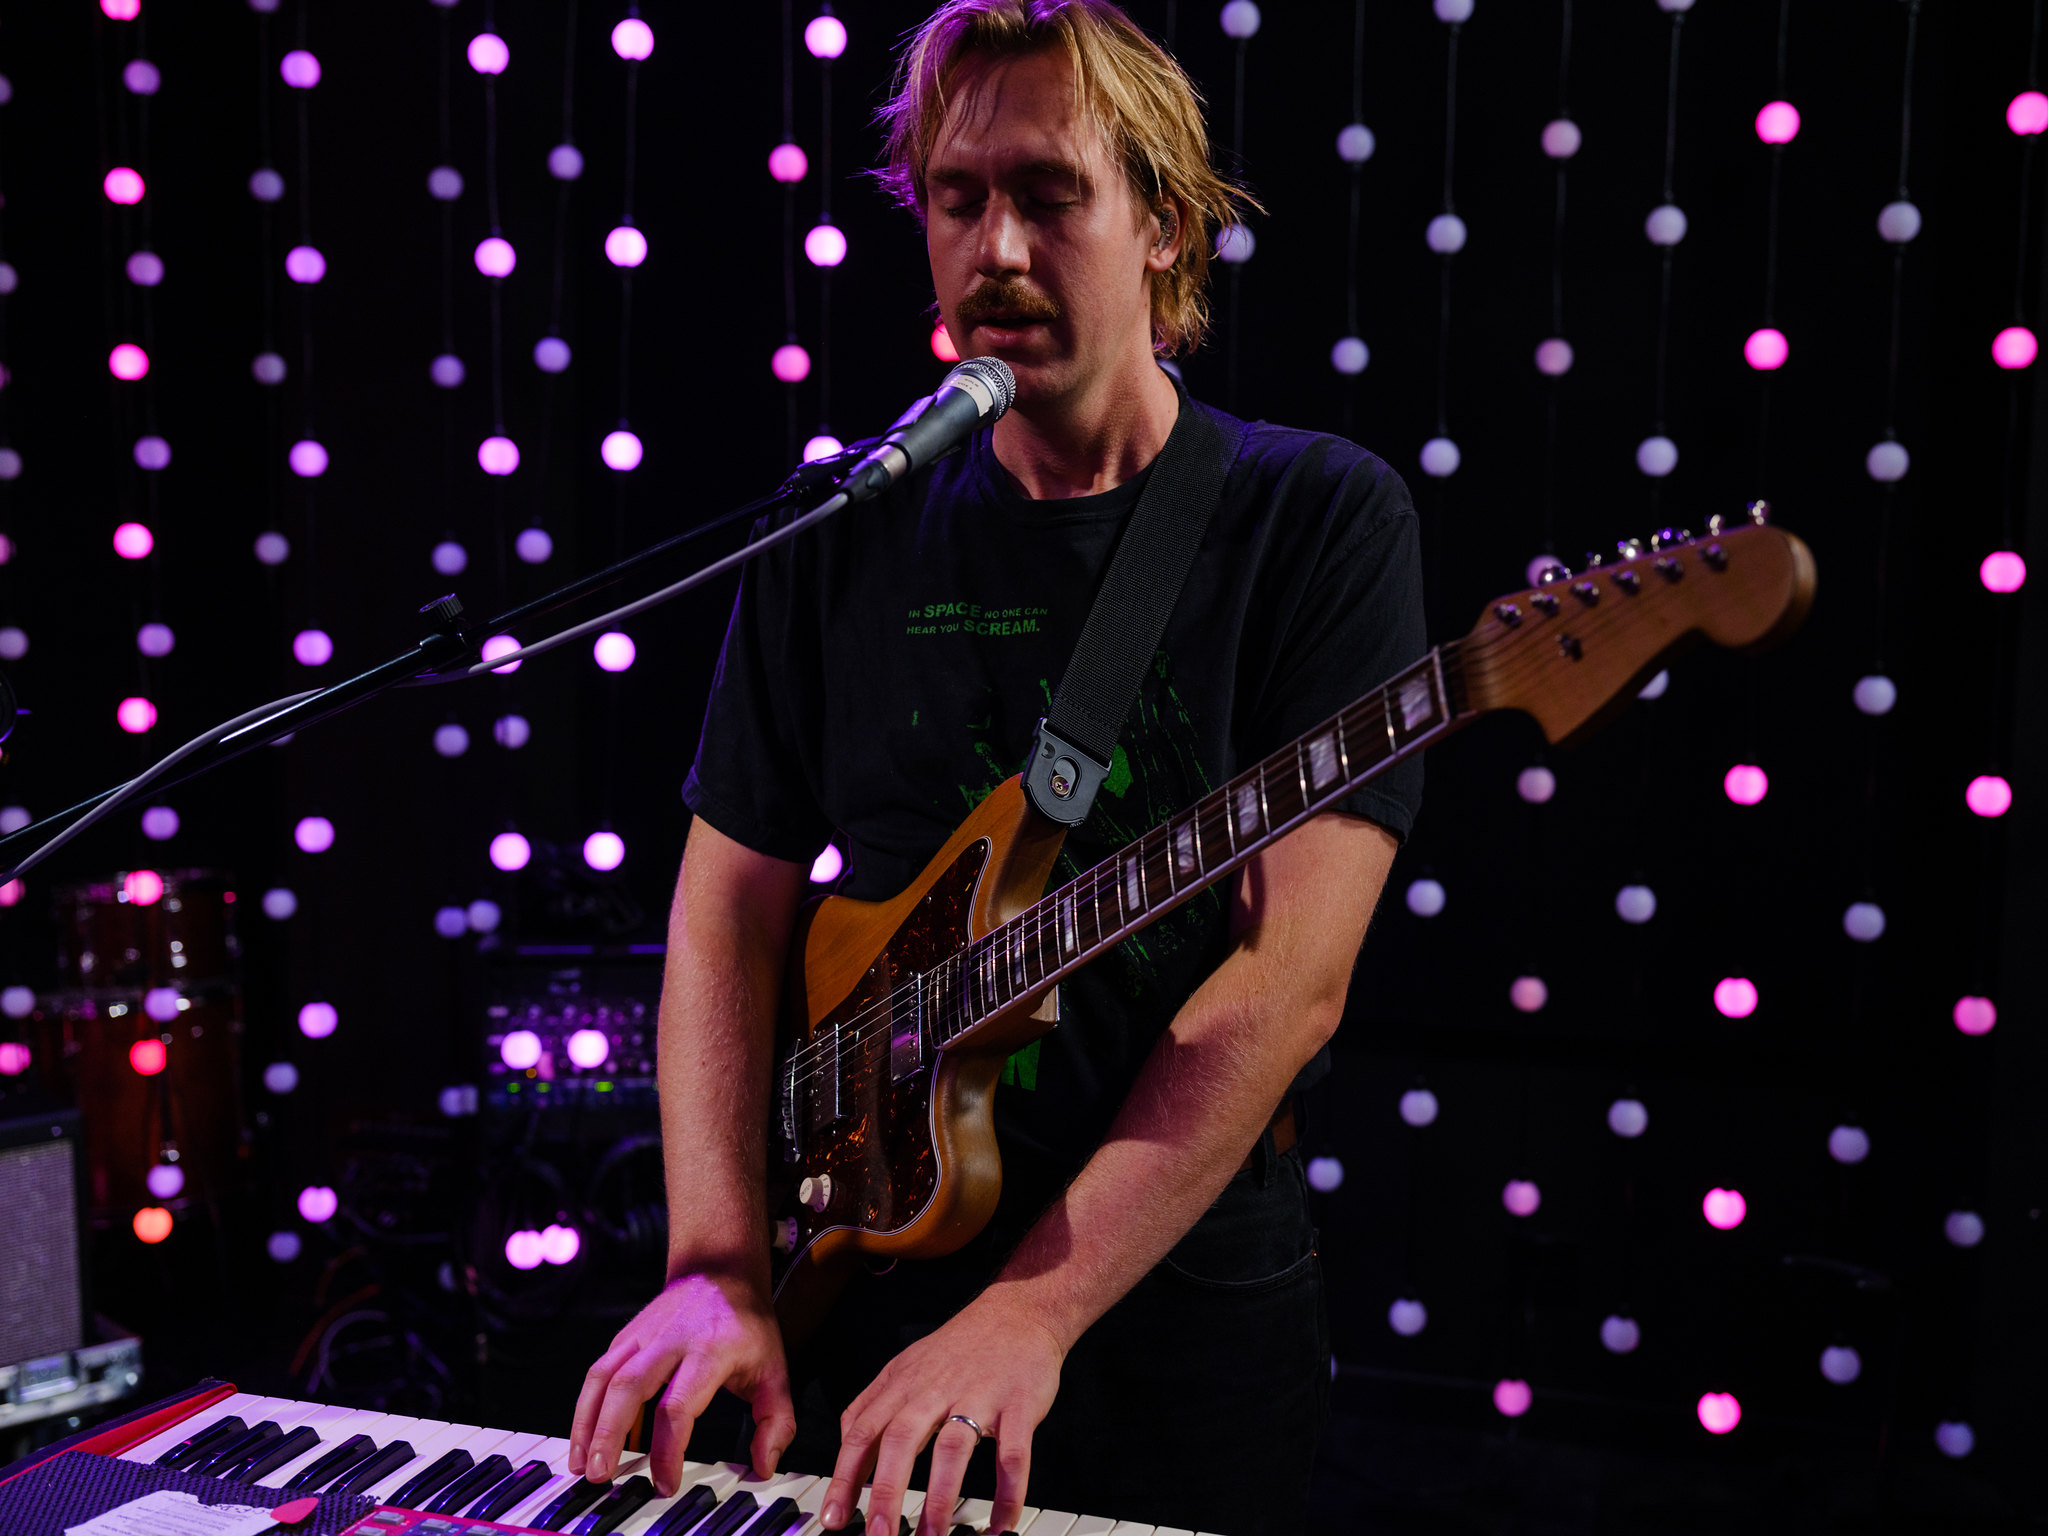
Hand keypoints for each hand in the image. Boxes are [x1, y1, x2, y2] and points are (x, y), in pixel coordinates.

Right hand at [569, 1271, 795, 1496]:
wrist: (720, 1269)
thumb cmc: (746, 1323)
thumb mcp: (775, 1368)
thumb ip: (775, 1420)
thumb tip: (764, 1465)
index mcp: (709, 1351)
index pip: (678, 1406)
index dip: (667, 1450)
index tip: (664, 1483)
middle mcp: (670, 1340)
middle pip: (628, 1387)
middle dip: (608, 1434)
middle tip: (599, 1475)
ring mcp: (643, 1334)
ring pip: (604, 1376)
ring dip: (586, 1422)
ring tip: (580, 1463)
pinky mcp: (626, 1334)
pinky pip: (599, 1371)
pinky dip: (586, 1405)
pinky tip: (585, 1435)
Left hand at [820, 1291, 1062, 1535]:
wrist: (1018, 1313)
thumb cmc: (960, 1347)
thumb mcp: (906, 1366)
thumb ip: (874, 1403)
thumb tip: (845, 1444)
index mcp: (903, 1385)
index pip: (863, 1431)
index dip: (845, 1476)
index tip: (833, 1517)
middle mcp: (935, 1390)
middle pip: (901, 1440)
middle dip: (887, 1492)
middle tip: (879, 1535)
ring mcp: (979, 1395)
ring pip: (952, 1447)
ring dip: (940, 1497)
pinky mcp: (1019, 1405)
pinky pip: (1012, 1455)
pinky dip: (1008, 1493)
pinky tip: (1001, 1524)